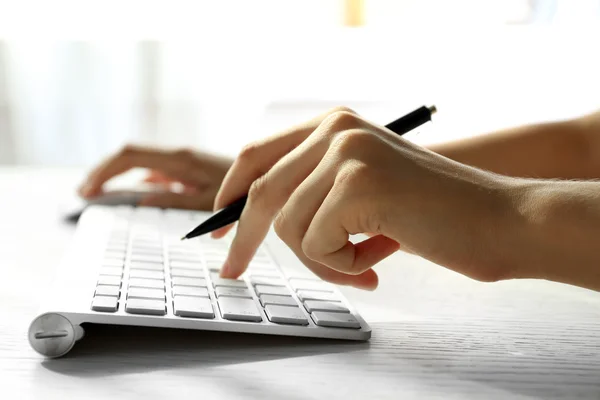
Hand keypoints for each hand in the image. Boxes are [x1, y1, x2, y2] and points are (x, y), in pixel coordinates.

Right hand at [79, 145, 232, 210]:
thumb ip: (173, 199)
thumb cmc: (246, 190)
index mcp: (181, 159)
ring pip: (143, 162)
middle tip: (85, 193)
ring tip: (101, 195)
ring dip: (120, 176)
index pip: (129, 155)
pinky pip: (159, 170)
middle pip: (130, 155)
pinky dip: (140, 180)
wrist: (273, 175)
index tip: (87, 190)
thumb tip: (138, 199)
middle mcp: (180, 154)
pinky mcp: (192, 167)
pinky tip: (135, 194)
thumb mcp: (208, 203)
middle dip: (105, 172)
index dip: (104, 170)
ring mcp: (185, 160)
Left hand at [215, 108, 513, 289]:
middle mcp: (336, 128)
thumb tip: (259, 220)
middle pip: (262, 192)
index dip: (231, 194)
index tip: (219, 229)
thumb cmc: (432, 214)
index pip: (259, 155)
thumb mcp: (364, 190)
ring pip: (290, 227)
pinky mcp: (358, 183)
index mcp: (334, 125)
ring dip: (322, 260)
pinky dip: (343, 266)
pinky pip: (318, 244)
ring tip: (363, 262)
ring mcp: (347, 151)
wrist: (500, 220)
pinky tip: (380, 258)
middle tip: (232, 271)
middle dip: (244, 239)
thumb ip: (315, 192)